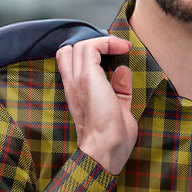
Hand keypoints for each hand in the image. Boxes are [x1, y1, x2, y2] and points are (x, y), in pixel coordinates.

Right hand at [56, 34, 135, 174]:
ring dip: (103, 42)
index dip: (89, 54)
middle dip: (92, 45)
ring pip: (80, 45)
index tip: (113, 55)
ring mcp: (77, 80)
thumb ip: (119, 90)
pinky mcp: (87, 78)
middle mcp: (72, 85)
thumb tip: (122, 71)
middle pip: (69, 50)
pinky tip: (122, 48)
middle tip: (114, 50)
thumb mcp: (118, 109)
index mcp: (76, 94)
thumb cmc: (112, 140)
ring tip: (121, 47)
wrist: (105, 150)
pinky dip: (107, 42)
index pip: (69, 63)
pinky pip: (92, 47)